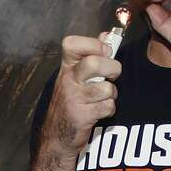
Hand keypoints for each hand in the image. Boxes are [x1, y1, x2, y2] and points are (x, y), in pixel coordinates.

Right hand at [41, 35, 119, 156]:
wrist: (58, 135)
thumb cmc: (73, 100)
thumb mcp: (77, 75)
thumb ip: (92, 54)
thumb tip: (106, 35)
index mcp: (67, 66)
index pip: (72, 43)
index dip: (94, 44)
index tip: (105, 52)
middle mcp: (68, 79)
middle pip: (94, 63)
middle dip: (112, 68)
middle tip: (112, 76)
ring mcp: (73, 97)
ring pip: (106, 88)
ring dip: (112, 93)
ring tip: (104, 97)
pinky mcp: (81, 115)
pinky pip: (108, 107)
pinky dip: (110, 109)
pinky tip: (101, 111)